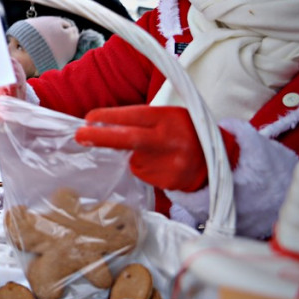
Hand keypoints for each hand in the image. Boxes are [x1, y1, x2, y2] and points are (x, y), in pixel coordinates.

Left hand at [74, 105, 237, 191]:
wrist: (219, 161)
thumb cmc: (187, 132)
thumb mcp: (170, 116)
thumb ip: (141, 119)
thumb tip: (100, 125)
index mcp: (169, 119)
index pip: (134, 116)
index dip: (109, 117)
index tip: (88, 118)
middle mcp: (169, 141)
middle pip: (129, 138)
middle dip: (100, 137)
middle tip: (79, 136)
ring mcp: (169, 164)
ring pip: (132, 159)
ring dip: (134, 156)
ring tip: (157, 152)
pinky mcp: (168, 182)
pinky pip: (142, 173)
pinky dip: (145, 168)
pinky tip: (162, 164)